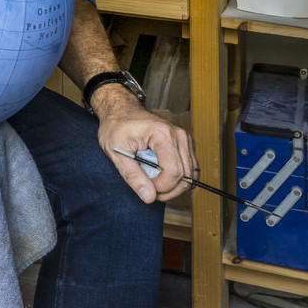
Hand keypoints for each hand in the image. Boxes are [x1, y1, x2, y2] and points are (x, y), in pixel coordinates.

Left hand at [93, 85, 196, 202]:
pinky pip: (190, 170)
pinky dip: (178, 178)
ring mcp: (185, 140)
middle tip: (148, 188)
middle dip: (168, 190)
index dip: (161, 187)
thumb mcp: (115, 151)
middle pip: (186, 177)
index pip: (174, 172)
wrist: (121, 111)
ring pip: (191, 176)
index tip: (145, 186)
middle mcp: (179, 136)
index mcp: (163, 134)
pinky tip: (160, 175)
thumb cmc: (116, 127)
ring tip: (153, 181)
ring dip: (174, 186)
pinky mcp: (186, 145)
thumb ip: (132, 175)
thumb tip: (148, 197)